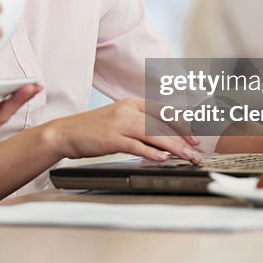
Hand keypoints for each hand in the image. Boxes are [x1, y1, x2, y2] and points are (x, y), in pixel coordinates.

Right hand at [43, 98, 200, 163]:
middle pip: (162, 123)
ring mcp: (120, 123)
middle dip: (183, 139)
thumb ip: (139, 124)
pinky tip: (162, 159)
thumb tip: (163, 137)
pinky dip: (151, 152)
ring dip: (174, 147)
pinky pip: (137, 145)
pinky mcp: (112, 138)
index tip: (195, 137)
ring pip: (154, 134)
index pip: (163, 111)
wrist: (66, 133)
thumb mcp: (119, 119)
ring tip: (187, 158)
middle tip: (196, 152)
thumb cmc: (92, 129)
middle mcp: (128, 110)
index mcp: (131, 103)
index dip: (182, 124)